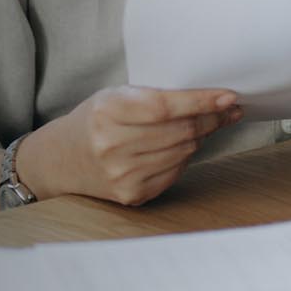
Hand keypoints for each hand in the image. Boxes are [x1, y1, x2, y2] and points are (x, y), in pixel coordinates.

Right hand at [17, 85, 242, 206]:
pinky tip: (182, 146)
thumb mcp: (116, 96)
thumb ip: (155, 96)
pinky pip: (175, 172)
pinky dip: (185, 157)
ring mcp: (121, 174)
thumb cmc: (97, 119)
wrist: (61, 159)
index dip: (201, 102)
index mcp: (108, 111)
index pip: (165, 107)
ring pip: (183, 152)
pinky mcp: (131, 194)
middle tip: (229, 109)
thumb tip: (211, 99)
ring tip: (208, 124)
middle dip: (212, 118)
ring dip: (202, 137)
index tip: (229, 97)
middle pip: (181, 131)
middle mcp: (112, 145)